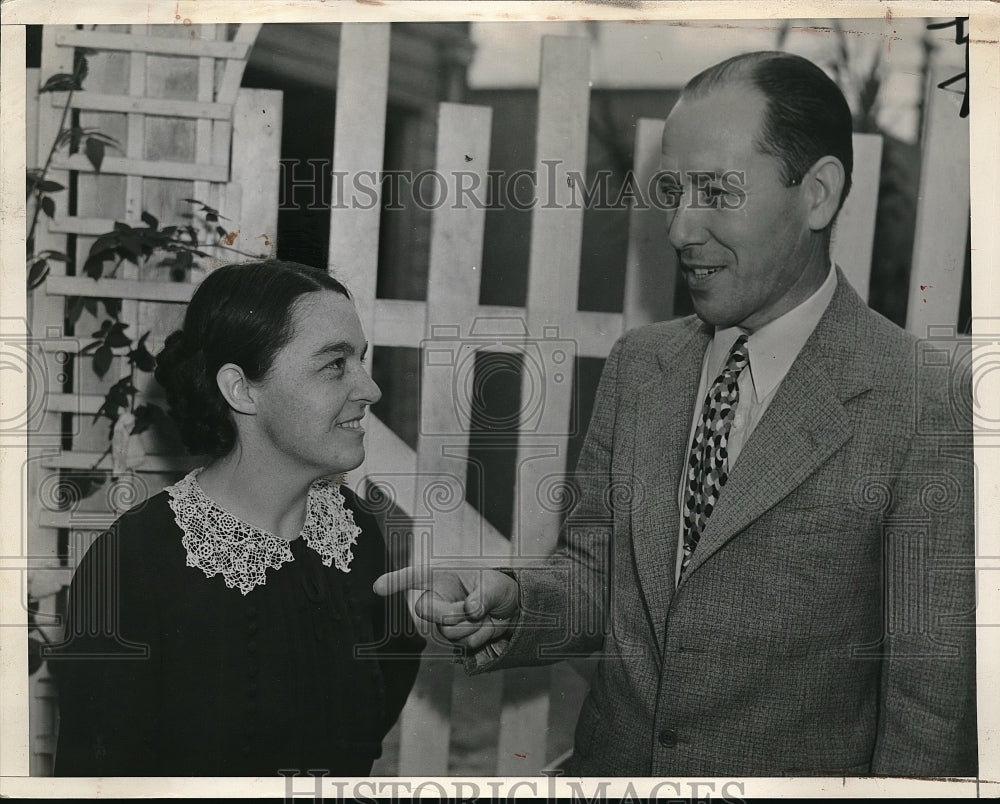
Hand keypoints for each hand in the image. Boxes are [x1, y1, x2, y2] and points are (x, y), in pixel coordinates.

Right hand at [374, 565, 519, 649]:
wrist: (510, 609)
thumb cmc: (498, 588)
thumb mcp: (496, 585)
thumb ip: (484, 595)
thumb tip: (471, 608)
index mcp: (443, 577)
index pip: (414, 577)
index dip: (395, 581)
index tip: (377, 587)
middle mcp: (437, 598)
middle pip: (424, 610)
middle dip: (451, 612)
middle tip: (475, 609)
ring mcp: (442, 619)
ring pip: (447, 630)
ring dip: (473, 626)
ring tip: (486, 615)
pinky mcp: (453, 638)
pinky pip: (462, 644)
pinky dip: (480, 636)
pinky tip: (486, 626)